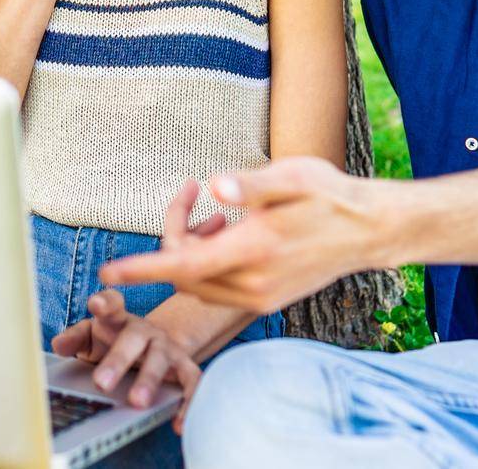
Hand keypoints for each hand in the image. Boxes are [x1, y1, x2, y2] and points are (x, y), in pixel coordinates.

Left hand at [52, 291, 200, 430]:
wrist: (151, 345)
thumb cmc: (113, 341)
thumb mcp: (91, 337)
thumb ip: (75, 339)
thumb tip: (59, 345)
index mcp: (118, 320)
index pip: (112, 304)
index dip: (105, 302)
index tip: (96, 304)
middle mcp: (145, 330)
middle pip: (134, 339)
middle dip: (118, 360)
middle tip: (101, 383)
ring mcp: (166, 348)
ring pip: (161, 360)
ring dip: (150, 380)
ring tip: (136, 403)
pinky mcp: (184, 367)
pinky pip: (191, 383)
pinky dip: (188, 403)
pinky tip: (178, 424)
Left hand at [99, 157, 386, 314]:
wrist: (369, 231)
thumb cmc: (329, 196)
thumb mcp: (291, 177)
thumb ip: (250, 184)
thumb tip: (216, 184)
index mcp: (255, 250)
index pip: (184, 266)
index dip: (143, 269)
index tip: (108, 272)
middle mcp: (253, 283)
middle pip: (184, 275)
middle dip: (171, 241)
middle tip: (191, 195)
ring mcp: (260, 297)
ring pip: (198, 285)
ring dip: (189, 254)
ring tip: (216, 215)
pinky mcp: (266, 301)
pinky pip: (217, 290)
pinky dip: (207, 266)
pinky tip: (228, 232)